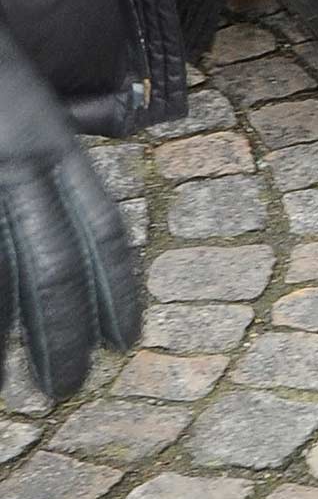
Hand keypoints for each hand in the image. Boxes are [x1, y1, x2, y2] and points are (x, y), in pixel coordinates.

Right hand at [0, 20, 142, 401]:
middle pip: (54, 266)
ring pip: (3, 274)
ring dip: (10, 337)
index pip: (102, 226)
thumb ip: (46, 165)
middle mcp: (21, 161)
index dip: (117, 287)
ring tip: (15, 389)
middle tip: (67, 388)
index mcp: (54, 142)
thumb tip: (66, 235)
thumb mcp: (29, 109)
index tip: (125, 339)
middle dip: (64, 336)